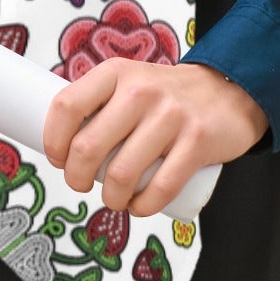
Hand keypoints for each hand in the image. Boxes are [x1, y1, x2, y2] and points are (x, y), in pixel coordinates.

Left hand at [42, 61, 268, 215]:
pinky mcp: (197, 142)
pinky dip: (142, 207)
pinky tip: (137, 207)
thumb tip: (62, 140)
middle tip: (79, 184)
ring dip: (110, 198)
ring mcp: (170, 116)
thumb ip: (100, 102)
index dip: (53, 139)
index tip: (56, 157)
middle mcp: (139, 90)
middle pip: (88, 146)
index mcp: (115, 73)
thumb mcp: (128, 81)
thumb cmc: (165, 95)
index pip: (66, 105)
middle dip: (75, 177)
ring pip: (122, 174)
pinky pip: (160, 188)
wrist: (227, 91)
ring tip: (112, 198)